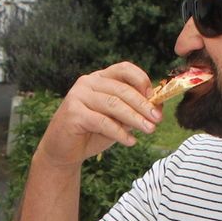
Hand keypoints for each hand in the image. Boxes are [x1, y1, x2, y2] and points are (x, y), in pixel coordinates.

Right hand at [34, 61, 162, 168]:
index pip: (124, 69)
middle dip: (143, 105)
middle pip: (122, 89)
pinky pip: (102, 122)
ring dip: (135, 118)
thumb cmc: (92, 133)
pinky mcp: (73, 113)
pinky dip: (119, 132)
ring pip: (113, 104)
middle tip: (158, 119)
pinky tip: (131, 141)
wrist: (63, 151)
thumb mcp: (117, 119)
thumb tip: (158, 108)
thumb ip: (133, 110)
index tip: (156, 98)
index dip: (142, 81)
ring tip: (149, 130)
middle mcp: (87, 83)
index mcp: (99, 78)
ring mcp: (78, 96)